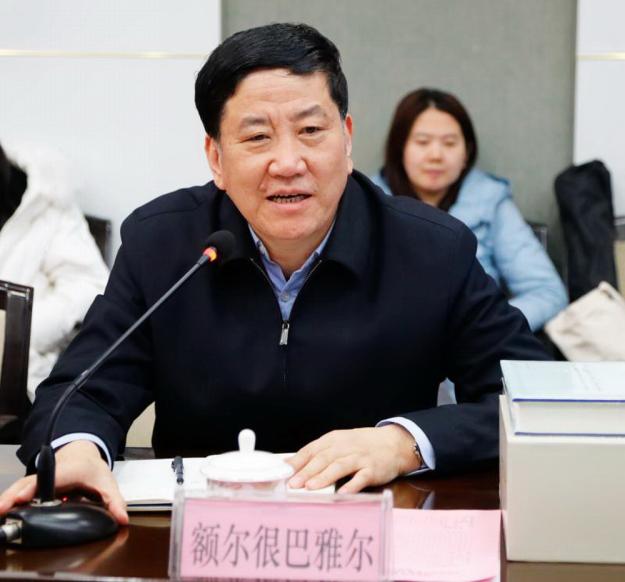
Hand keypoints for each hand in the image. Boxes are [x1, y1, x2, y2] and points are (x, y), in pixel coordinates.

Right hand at [0, 440, 127, 524]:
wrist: (83, 456)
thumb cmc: (92, 470)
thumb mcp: (106, 483)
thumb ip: (114, 502)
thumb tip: (122, 519)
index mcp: (69, 471)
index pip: (50, 479)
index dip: (34, 488)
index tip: (22, 498)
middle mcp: (50, 473)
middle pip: (28, 484)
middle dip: (13, 496)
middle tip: (1, 509)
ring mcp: (40, 480)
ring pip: (20, 488)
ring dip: (7, 500)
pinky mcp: (33, 487)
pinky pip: (19, 493)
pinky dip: (9, 502)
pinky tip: (2, 511)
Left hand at [286, 425, 420, 493]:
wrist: (393, 443)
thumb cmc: (362, 445)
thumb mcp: (340, 443)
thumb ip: (319, 453)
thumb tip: (293, 465)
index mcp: (334, 439)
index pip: (312, 449)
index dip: (297, 460)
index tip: (284, 471)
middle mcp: (345, 447)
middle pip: (323, 458)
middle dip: (306, 471)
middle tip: (292, 484)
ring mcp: (359, 458)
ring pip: (339, 466)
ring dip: (324, 477)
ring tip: (310, 487)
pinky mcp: (373, 469)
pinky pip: (361, 478)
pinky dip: (351, 485)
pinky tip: (341, 494)